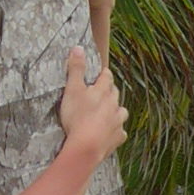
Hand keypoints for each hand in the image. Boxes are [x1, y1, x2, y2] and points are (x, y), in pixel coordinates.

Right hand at [57, 46, 126, 165]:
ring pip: (121, 112)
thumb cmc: (77, 117)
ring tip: (107, 113)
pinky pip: (120, 132)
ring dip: (115, 111)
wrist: (86, 146)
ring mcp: (118, 122)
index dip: (104, 74)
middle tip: (101, 92)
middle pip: (115, 94)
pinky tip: (110, 133)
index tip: (101, 73)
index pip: (107, 77)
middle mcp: (114, 105)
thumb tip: (78, 48)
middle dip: (109, 92)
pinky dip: (116, 131)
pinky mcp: (117, 138)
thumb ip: (76, 69)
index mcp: (103, 91)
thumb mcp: (72, 90)